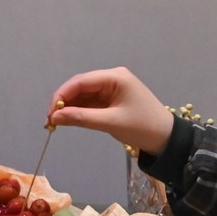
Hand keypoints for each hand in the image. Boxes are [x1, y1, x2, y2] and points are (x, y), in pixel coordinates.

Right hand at [47, 67, 173, 155]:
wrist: (166, 138)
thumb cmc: (142, 127)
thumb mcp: (111, 123)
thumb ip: (82, 118)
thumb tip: (54, 118)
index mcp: (115, 77)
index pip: (81, 81)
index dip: (62, 95)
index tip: (50, 113)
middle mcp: (112, 78)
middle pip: (80, 86)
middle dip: (64, 102)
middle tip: (50, 121)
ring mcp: (112, 88)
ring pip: (83, 95)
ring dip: (70, 108)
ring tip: (56, 123)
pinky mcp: (112, 99)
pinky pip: (91, 102)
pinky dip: (79, 111)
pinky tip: (69, 120)